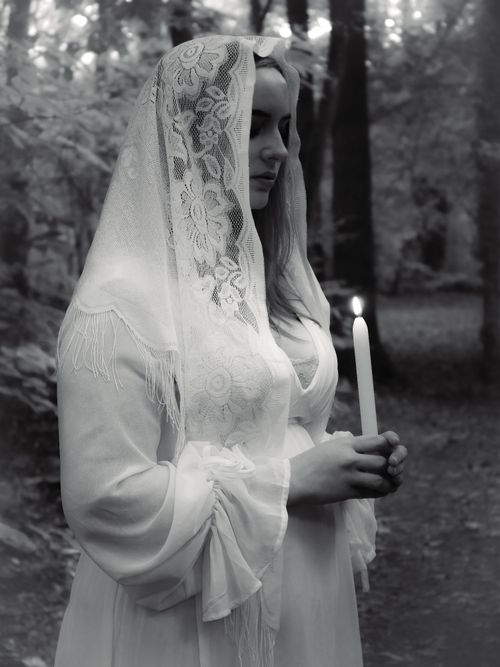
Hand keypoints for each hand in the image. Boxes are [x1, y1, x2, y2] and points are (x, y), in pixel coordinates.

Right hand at [287, 431, 405, 506]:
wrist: (294, 479)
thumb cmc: (311, 462)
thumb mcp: (331, 446)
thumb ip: (352, 446)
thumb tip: (374, 448)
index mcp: (346, 443)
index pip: (379, 440)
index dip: (391, 443)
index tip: (393, 448)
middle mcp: (350, 458)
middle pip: (383, 460)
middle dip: (392, 465)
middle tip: (393, 468)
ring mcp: (349, 476)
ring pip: (381, 479)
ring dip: (390, 481)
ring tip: (390, 482)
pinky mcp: (347, 492)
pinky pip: (372, 493)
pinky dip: (381, 491)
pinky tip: (382, 490)